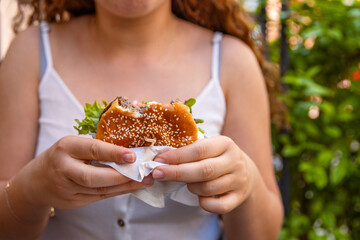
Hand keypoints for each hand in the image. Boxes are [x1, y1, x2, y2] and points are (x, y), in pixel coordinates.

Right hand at [18, 136, 152, 209]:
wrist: (36, 182)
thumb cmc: (61, 157)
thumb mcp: (72, 145)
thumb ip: (94, 147)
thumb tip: (127, 149)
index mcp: (65, 148)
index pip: (91, 150)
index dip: (113, 153)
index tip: (132, 155)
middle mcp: (63, 168)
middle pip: (94, 176)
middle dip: (121, 176)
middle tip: (143, 173)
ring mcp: (66, 189)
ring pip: (99, 190)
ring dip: (125, 186)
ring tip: (144, 181)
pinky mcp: (72, 202)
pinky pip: (99, 197)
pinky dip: (117, 192)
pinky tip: (132, 187)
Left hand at [152, 136, 255, 213]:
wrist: (245, 173)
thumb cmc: (216, 158)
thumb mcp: (209, 148)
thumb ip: (189, 151)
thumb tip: (159, 160)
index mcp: (225, 143)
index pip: (199, 150)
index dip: (177, 156)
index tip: (158, 161)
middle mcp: (234, 161)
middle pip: (203, 170)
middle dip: (177, 173)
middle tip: (157, 174)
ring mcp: (239, 180)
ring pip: (208, 189)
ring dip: (191, 187)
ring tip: (189, 183)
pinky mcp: (239, 197)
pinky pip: (218, 207)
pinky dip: (204, 203)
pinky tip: (201, 197)